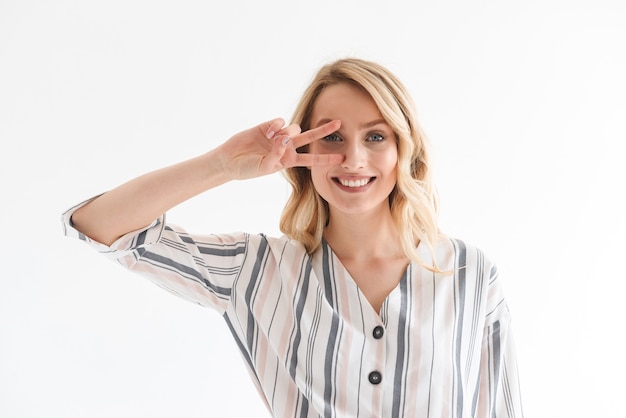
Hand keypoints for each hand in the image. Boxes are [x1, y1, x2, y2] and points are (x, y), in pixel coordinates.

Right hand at [217, 118, 343, 179]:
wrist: (229, 161)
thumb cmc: (247, 169)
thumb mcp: (265, 167)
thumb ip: (276, 155)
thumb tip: (284, 139)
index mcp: (289, 161)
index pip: (311, 160)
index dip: (326, 159)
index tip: (342, 159)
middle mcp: (286, 147)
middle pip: (310, 138)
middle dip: (324, 131)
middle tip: (339, 123)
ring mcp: (278, 136)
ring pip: (294, 128)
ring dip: (288, 132)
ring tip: (274, 138)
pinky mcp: (268, 126)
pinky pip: (280, 121)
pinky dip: (276, 125)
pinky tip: (267, 132)